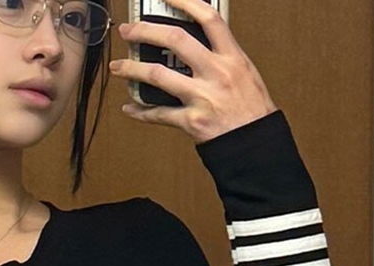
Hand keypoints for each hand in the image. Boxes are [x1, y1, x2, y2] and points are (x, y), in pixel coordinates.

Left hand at [108, 0, 277, 143]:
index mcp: (232, 58)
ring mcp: (202, 97)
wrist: (255, 144)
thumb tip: (198, 43)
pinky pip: (159, 114)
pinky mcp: (191, 122)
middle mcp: (216, 74)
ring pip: (158, 76)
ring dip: (132, 69)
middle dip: (146, 32)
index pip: (209, 19)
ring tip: (118, 66)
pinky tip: (129, 107)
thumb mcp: (245, 73)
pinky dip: (140, 111)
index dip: (186, 2)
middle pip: (176, 41)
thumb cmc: (251, 110)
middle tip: (128, 31)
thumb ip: (222, 57)